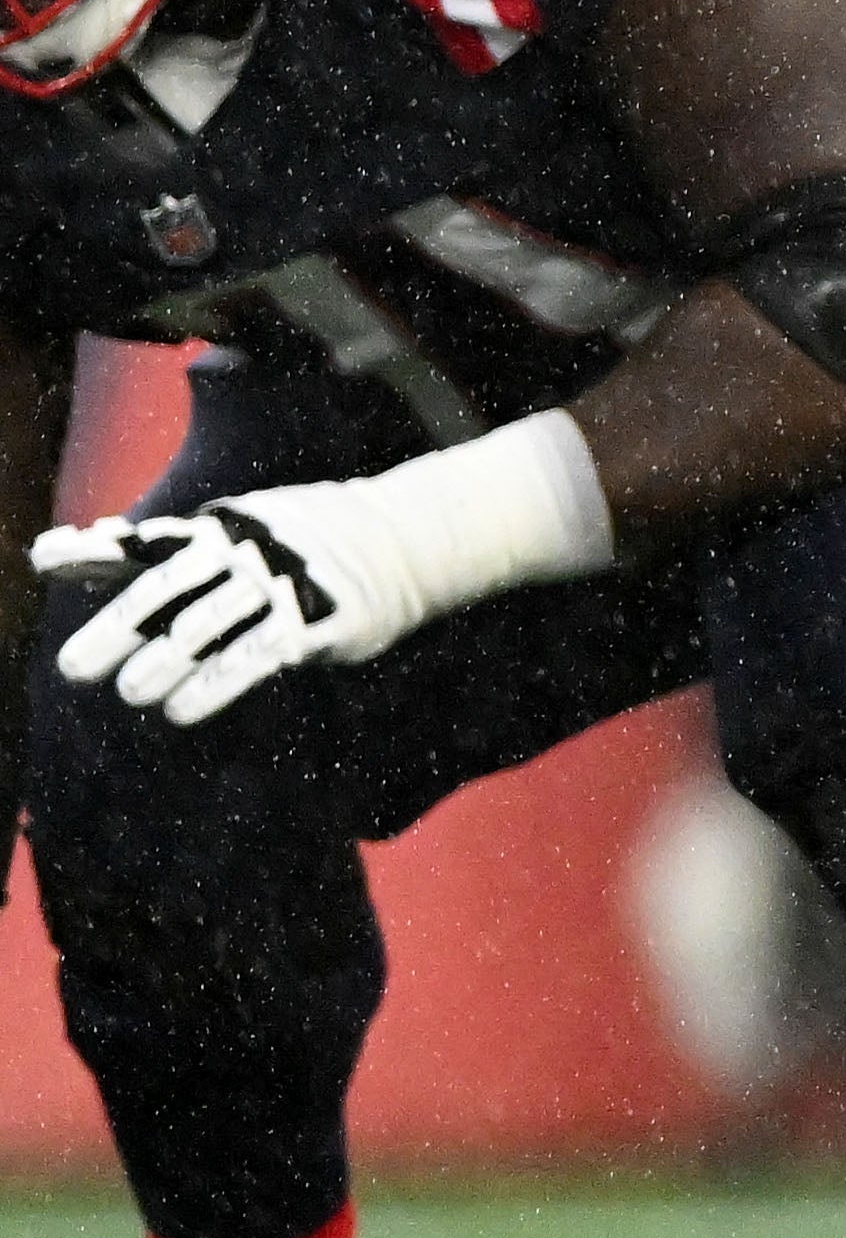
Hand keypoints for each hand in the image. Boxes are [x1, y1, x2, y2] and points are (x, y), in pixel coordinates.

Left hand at [39, 413, 614, 727]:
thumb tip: (53, 551)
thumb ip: (144, 548)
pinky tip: (179, 711)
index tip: (46, 558)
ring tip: (132, 693)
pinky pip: (256, 657)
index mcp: (222, 526)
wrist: (408, 539)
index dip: (95, 551)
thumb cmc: (296, 545)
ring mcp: (287, 584)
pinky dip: (211, 687)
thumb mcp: (226, 535)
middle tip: (76, 668)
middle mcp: (249, 549)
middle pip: (168, 588)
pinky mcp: (320, 622)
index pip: (147, 542)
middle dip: (117, 628)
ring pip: (207, 628)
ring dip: (161, 666)